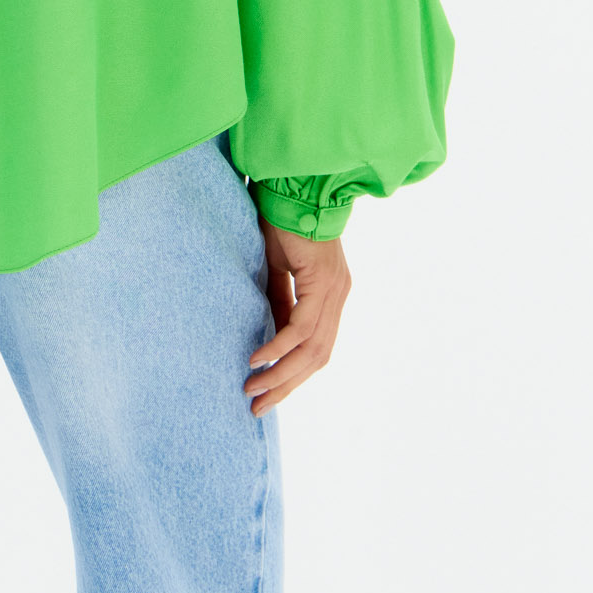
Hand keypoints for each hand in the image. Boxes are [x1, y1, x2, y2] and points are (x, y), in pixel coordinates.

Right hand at [245, 219, 350, 413]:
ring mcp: (334, 291)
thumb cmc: (281, 221)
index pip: (317, 349)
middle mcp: (339, 296)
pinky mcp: (322, 283)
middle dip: (287, 385)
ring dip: (281, 373)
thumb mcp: (278, 269)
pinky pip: (302, 327)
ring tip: (253, 389)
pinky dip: (279, 347)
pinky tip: (258, 359)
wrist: (290, 186)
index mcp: (331, 295)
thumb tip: (272, 336)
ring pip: (312, 349)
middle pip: (317, 358)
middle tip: (257, 406)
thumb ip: (280, 301)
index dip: (294, 375)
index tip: (268, 394)